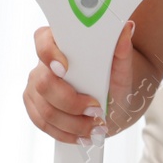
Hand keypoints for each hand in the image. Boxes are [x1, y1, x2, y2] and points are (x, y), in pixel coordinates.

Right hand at [23, 21, 136, 143]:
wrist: (115, 97)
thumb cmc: (116, 78)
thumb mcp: (124, 67)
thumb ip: (123, 49)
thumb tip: (127, 27)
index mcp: (61, 44)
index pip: (43, 39)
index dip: (49, 53)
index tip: (66, 68)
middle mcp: (44, 63)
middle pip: (44, 83)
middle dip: (71, 101)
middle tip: (96, 109)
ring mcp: (37, 85)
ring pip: (45, 109)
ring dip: (73, 123)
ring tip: (96, 127)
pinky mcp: (36, 104)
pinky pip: (43, 123)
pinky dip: (65, 133)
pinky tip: (82, 135)